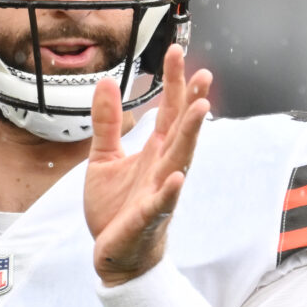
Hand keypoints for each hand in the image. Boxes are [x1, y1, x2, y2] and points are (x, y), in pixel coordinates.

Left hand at [84, 44, 211, 285]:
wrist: (114, 255)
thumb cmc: (115, 208)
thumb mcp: (104, 158)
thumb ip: (107, 122)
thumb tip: (106, 81)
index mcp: (154, 152)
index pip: (168, 110)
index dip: (173, 81)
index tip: (176, 51)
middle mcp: (163, 167)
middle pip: (180, 129)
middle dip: (191, 101)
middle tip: (202, 72)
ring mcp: (159, 193)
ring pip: (179, 160)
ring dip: (190, 135)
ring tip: (200, 109)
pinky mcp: (147, 219)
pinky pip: (160, 204)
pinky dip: (169, 191)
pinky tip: (176, 177)